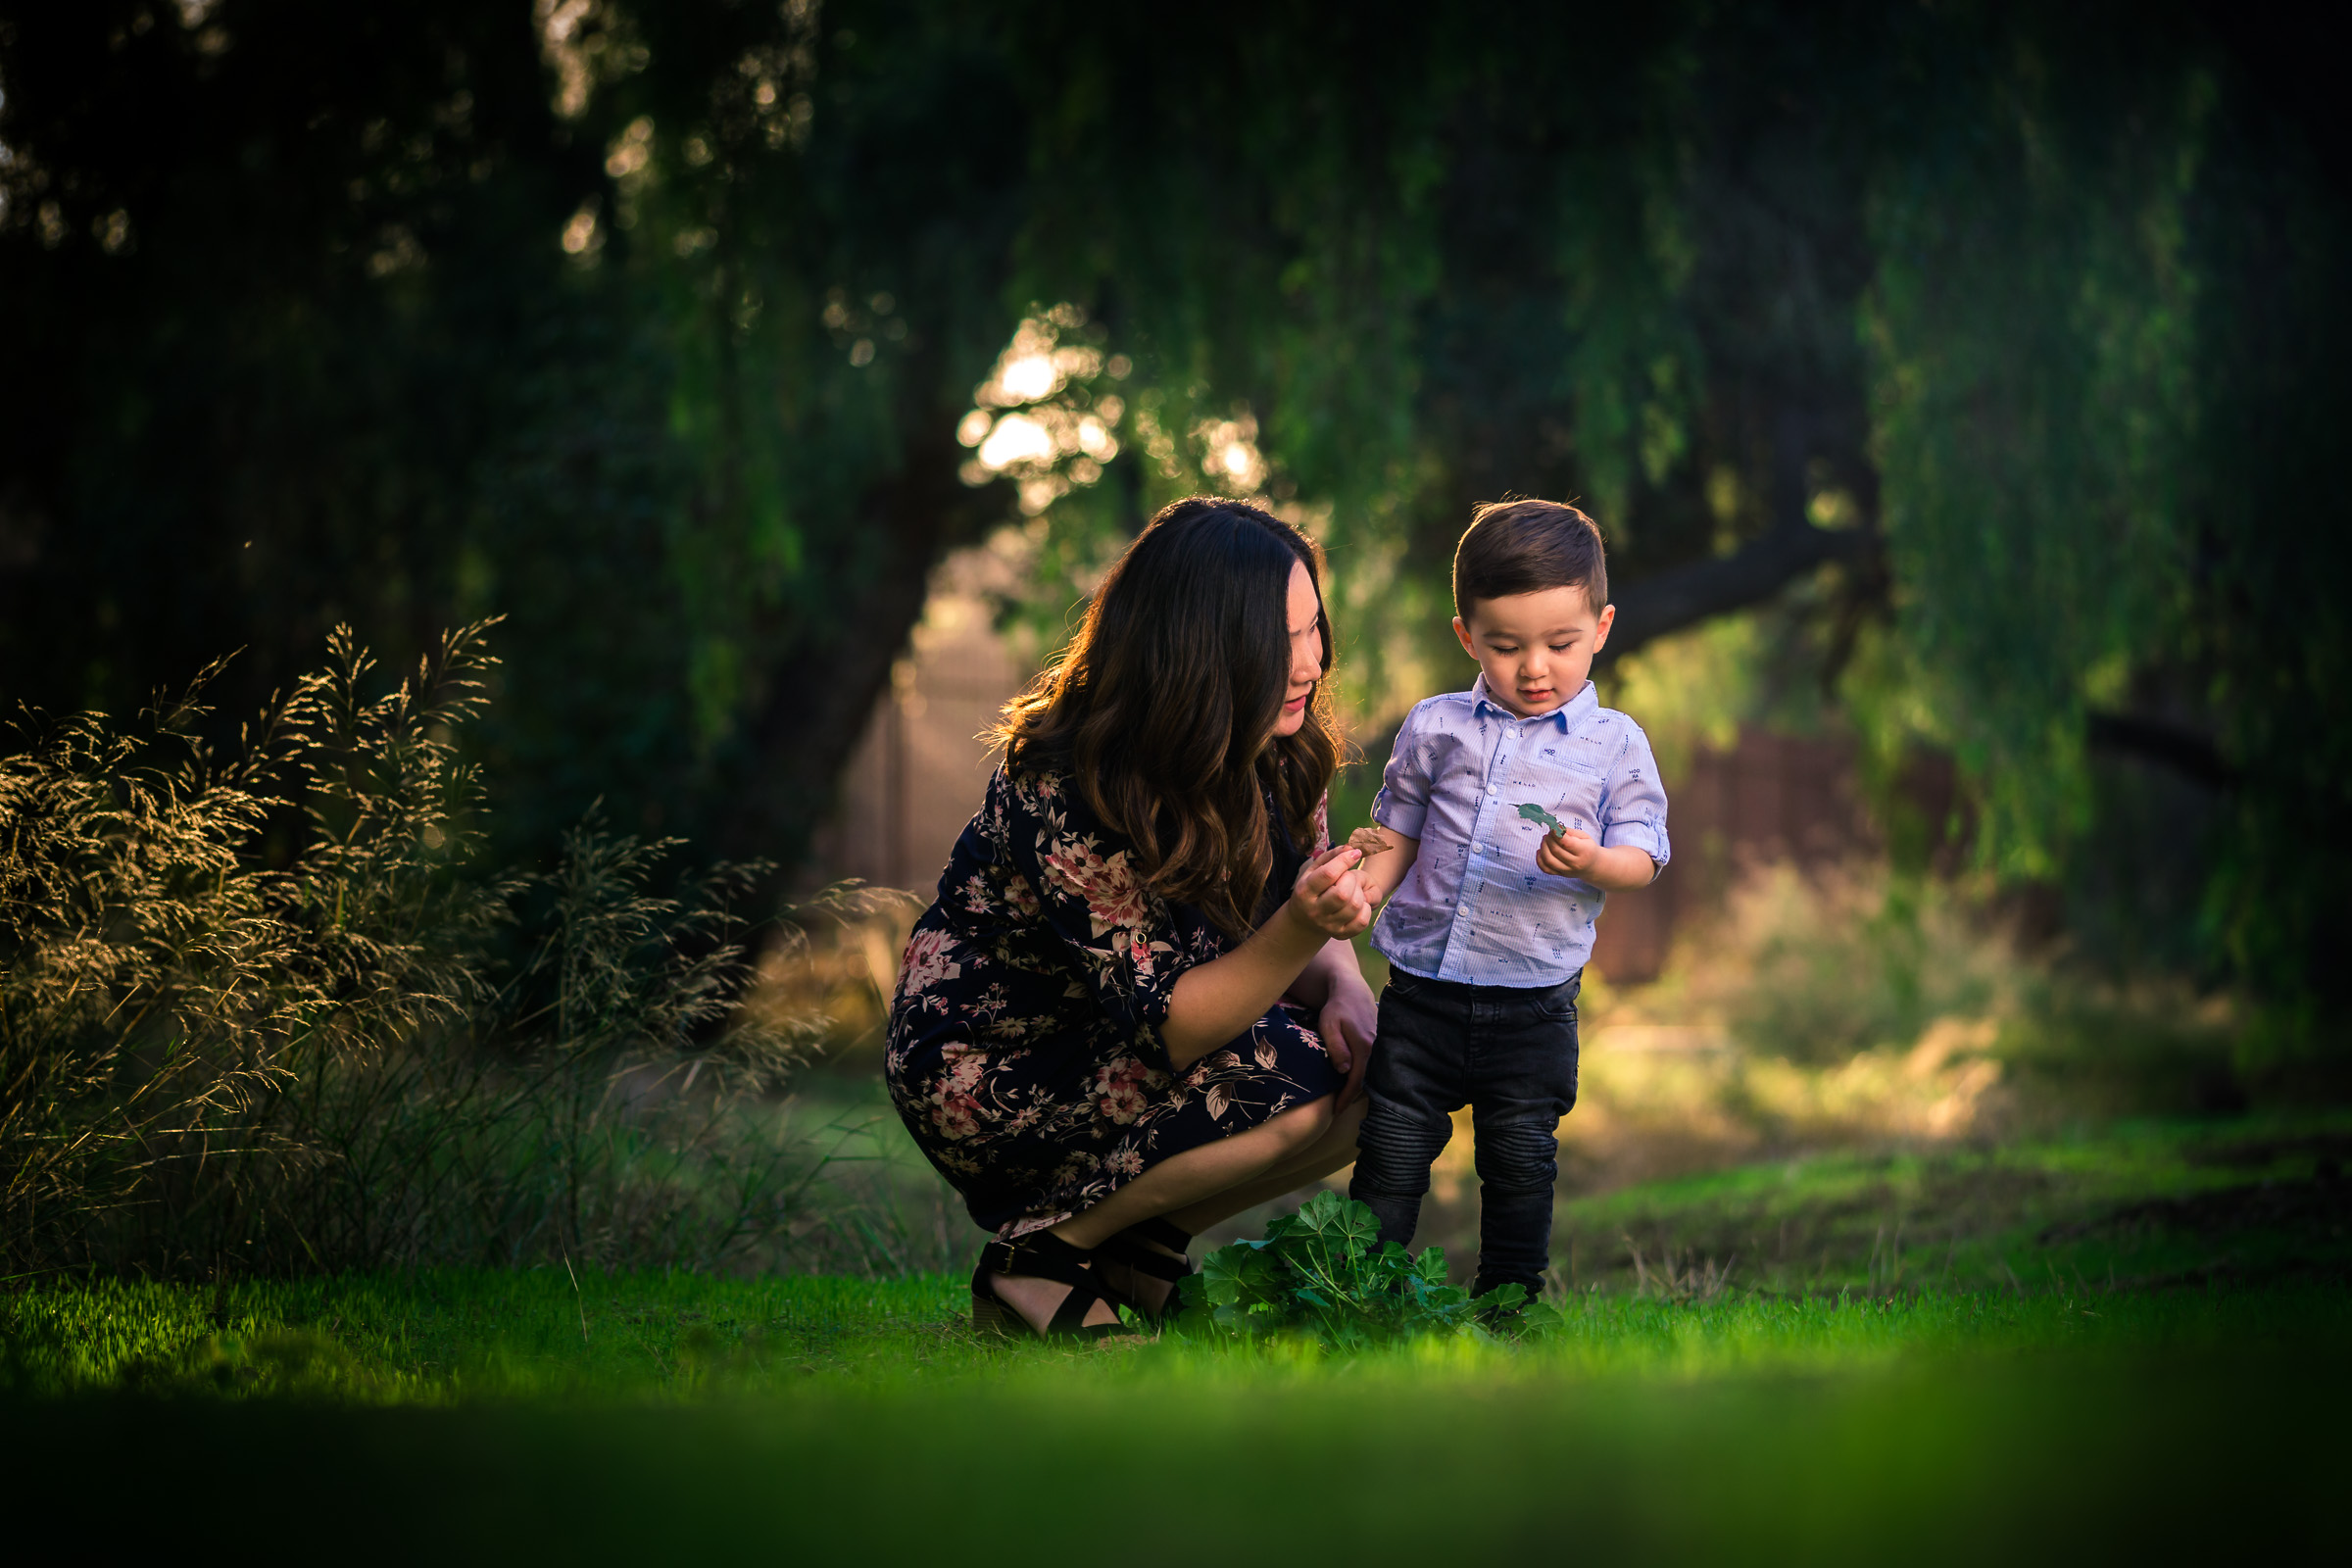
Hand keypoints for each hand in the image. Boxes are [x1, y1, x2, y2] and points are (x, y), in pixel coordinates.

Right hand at [1288, 845, 1372, 939]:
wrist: (1304, 920)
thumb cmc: (1312, 888)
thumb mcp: (1315, 869)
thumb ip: (1332, 856)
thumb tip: (1352, 847)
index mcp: (1305, 891)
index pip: (1328, 874)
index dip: (1345, 860)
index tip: (1355, 853)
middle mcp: (1314, 911)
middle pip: (1343, 894)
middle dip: (1352, 879)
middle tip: (1349, 876)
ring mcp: (1328, 925)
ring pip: (1354, 906)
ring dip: (1359, 892)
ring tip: (1353, 889)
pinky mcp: (1341, 934)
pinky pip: (1362, 921)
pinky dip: (1365, 908)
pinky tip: (1358, 902)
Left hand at [1316, 974, 1377, 1107]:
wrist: (1352, 991)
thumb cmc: (1336, 1009)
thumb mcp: (1328, 1026)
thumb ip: (1336, 1048)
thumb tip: (1344, 1070)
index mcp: (1364, 1047)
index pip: (1356, 1080)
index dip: (1346, 1097)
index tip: (1336, 1110)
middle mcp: (1376, 1049)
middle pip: (1366, 1080)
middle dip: (1353, 1096)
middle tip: (1339, 1108)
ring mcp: (1381, 1046)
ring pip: (1372, 1074)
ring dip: (1360, 1087)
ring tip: (1346, 1098)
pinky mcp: (1381, 1044)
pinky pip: (1374, 1065)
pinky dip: (1366, 1076)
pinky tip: (1356, 1082)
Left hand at [1535, 826, 1600, 879]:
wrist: (1592, 866)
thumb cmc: (1588, 848)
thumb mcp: (1584, 836)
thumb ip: (1570, 832)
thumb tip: (1555, 828)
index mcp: (1584, 852)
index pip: (1566, 843)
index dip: (1556, 833)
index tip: (1553, 827)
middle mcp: (1575, 863)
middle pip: (1556, 850)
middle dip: (1549, 838)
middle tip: (1549, 833)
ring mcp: (1567, 871)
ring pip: (1549, 860)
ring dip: (1543, 847)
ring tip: (1545, 839)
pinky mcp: (1561, 874)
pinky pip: (1546, 869)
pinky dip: (1539, 860)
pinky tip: (1540, 851)